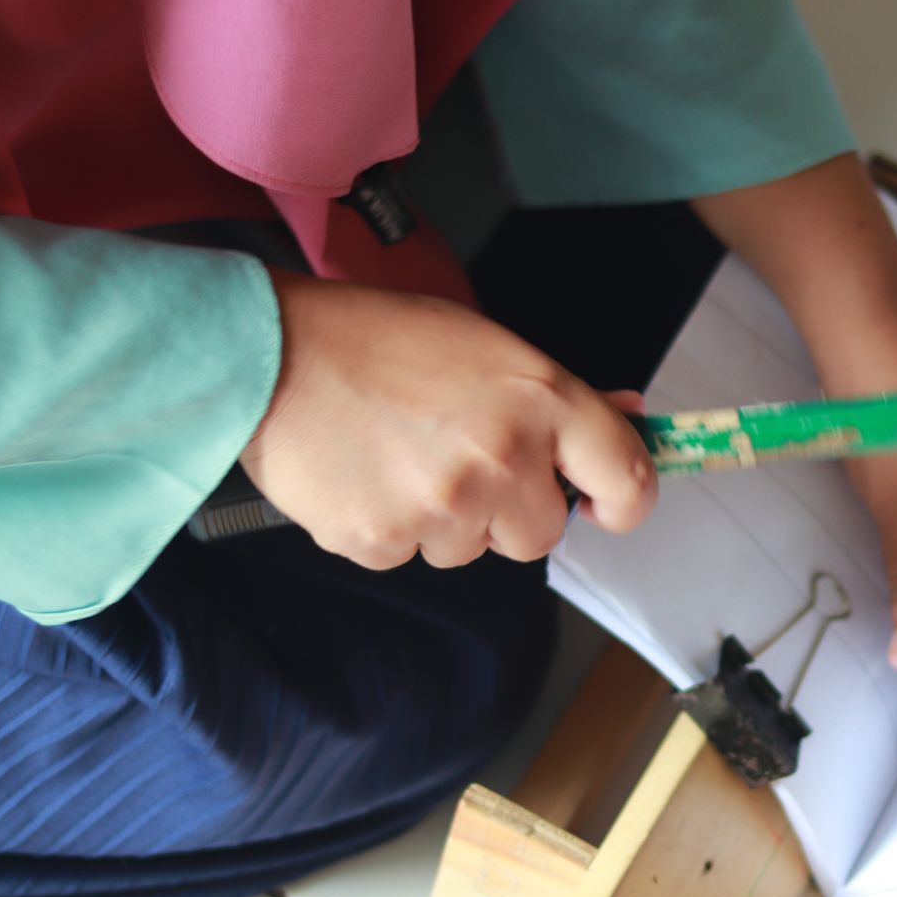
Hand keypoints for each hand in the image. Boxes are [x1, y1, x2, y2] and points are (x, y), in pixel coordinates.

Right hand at [241, 270, 655, 568]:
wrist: (268, 355)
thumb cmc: (377, 340)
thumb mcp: (485, 346)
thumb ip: (560, 395)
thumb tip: (629, 418)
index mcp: (540, 400)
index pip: (628, 478)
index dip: (622, 500)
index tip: (603, 503)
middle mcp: (502, 459)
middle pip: (541, 534)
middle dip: (510, 510)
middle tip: (462, 460)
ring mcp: (443, 508)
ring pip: (471, 550)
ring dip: (447, 519)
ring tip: (400, 456)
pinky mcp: (385, 542)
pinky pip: (409, 556)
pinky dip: (392, 528)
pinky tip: (366, 475)